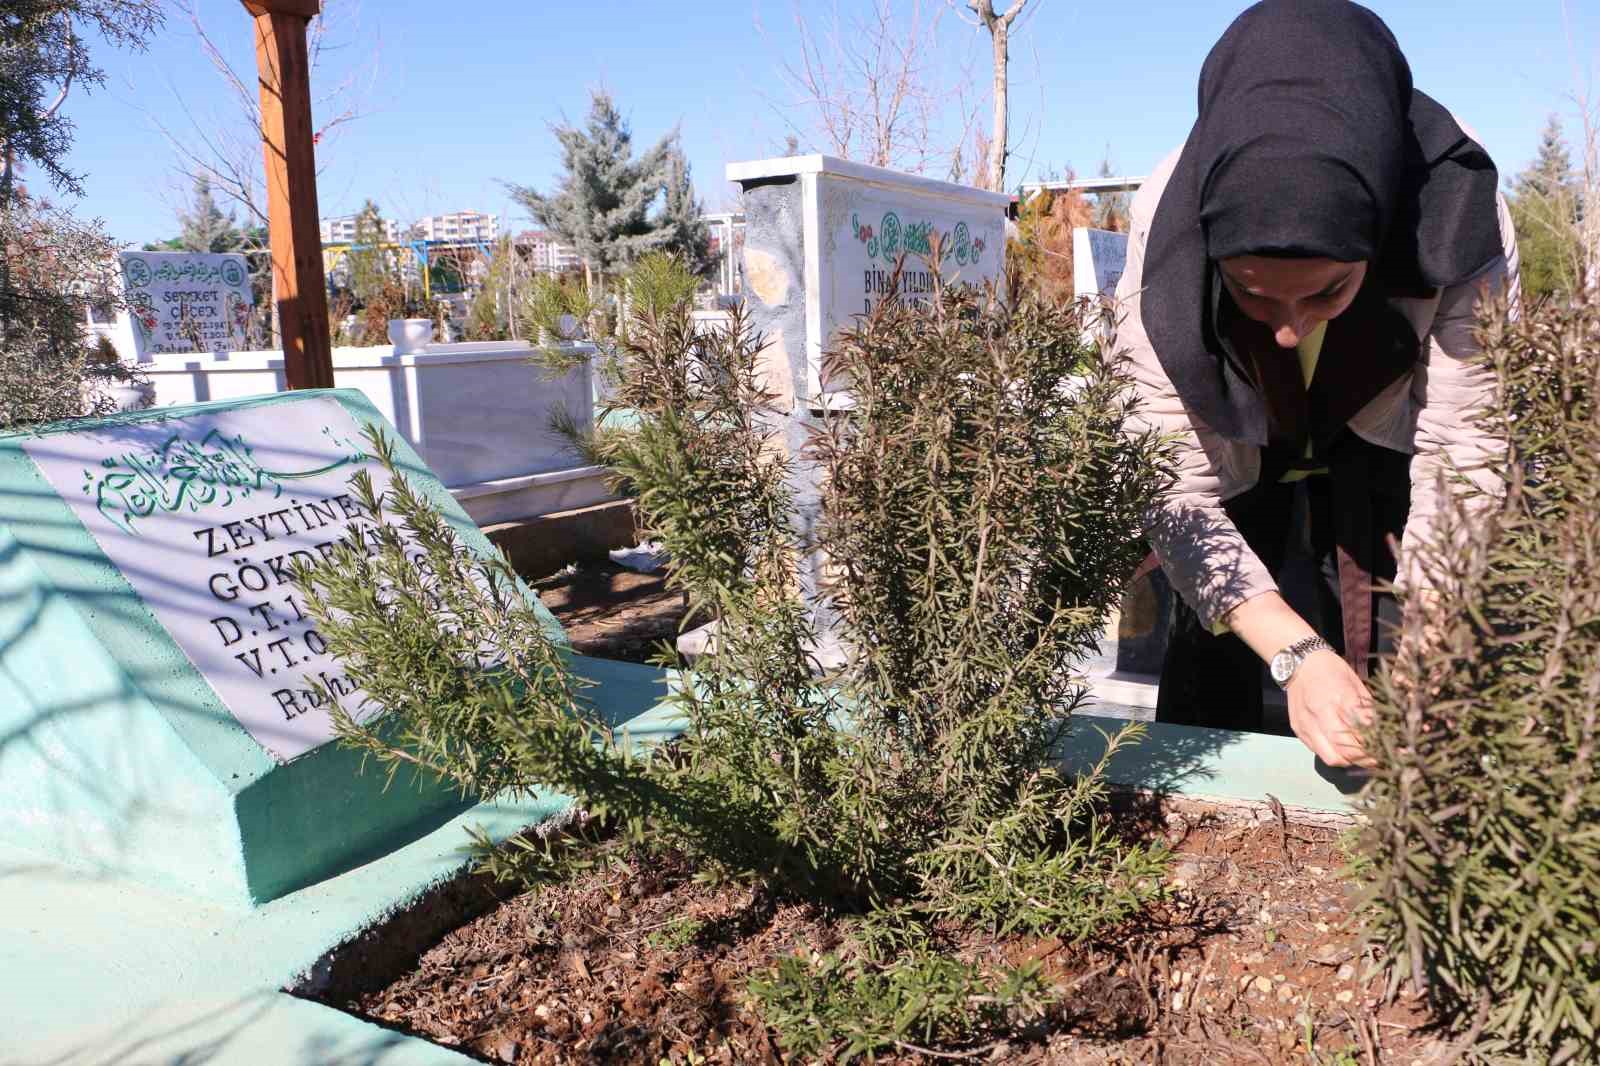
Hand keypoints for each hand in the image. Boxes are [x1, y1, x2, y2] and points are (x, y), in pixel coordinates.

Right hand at [1285, 650, 1374, 767]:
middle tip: (1377, 759)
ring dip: (1348, 761)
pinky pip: (1318, 752)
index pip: (1362, 731)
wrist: (1299, 663)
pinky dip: (1333, 754)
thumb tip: (1382, 732)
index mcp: (1340, 698)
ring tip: (1360, 757)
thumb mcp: (1355, 685)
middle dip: (1365, 758)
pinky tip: (1342, 749)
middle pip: (1346, 750)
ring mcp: (1306, 724)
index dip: (1377, 744)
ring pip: (1332, 757)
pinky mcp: (1298, 730)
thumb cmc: (1331, 670)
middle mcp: (1320, 714)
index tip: (1388, 749)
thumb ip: (1367, 710)